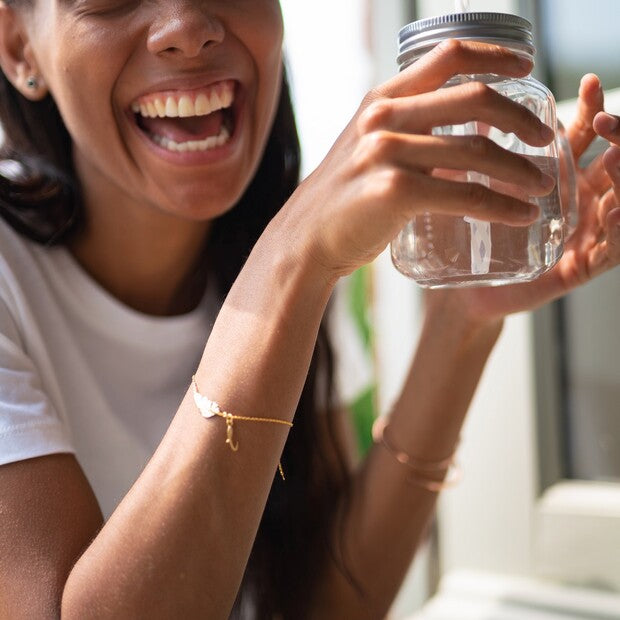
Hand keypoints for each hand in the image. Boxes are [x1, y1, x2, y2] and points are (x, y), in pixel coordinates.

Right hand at [279, 40, 555, 281]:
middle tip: (544, 140)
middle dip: (521, 118)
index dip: (496, 55)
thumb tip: (462, 141)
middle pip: (475, 97)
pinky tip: (520, 215)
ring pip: (476, 149)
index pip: (449, 56)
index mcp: (380, 100)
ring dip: (520, 169)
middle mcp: (383, 118)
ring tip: (541, 185)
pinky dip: (500, 206)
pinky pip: (464, 194)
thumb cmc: (342, 200)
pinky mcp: (393, 191)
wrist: (304, 240)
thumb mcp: (368, 150)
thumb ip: (408, 136)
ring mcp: (386, 152)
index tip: (527, 68)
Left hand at [425, 74, 619, 323]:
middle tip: (605, 122)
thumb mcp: (475, 190)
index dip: (592, 110)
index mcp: (560, 179)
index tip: (588, 82)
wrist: (462, 293)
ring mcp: (584, 235)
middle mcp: (579, 203)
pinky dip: (619, 228)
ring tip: (613, 157)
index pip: (587, 139)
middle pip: (616, 164)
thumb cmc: (469, 240)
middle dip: (619, 139)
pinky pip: (614, 248)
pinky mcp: (580, 268)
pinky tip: (613, 209)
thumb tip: (469, 108)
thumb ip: (481, 156)